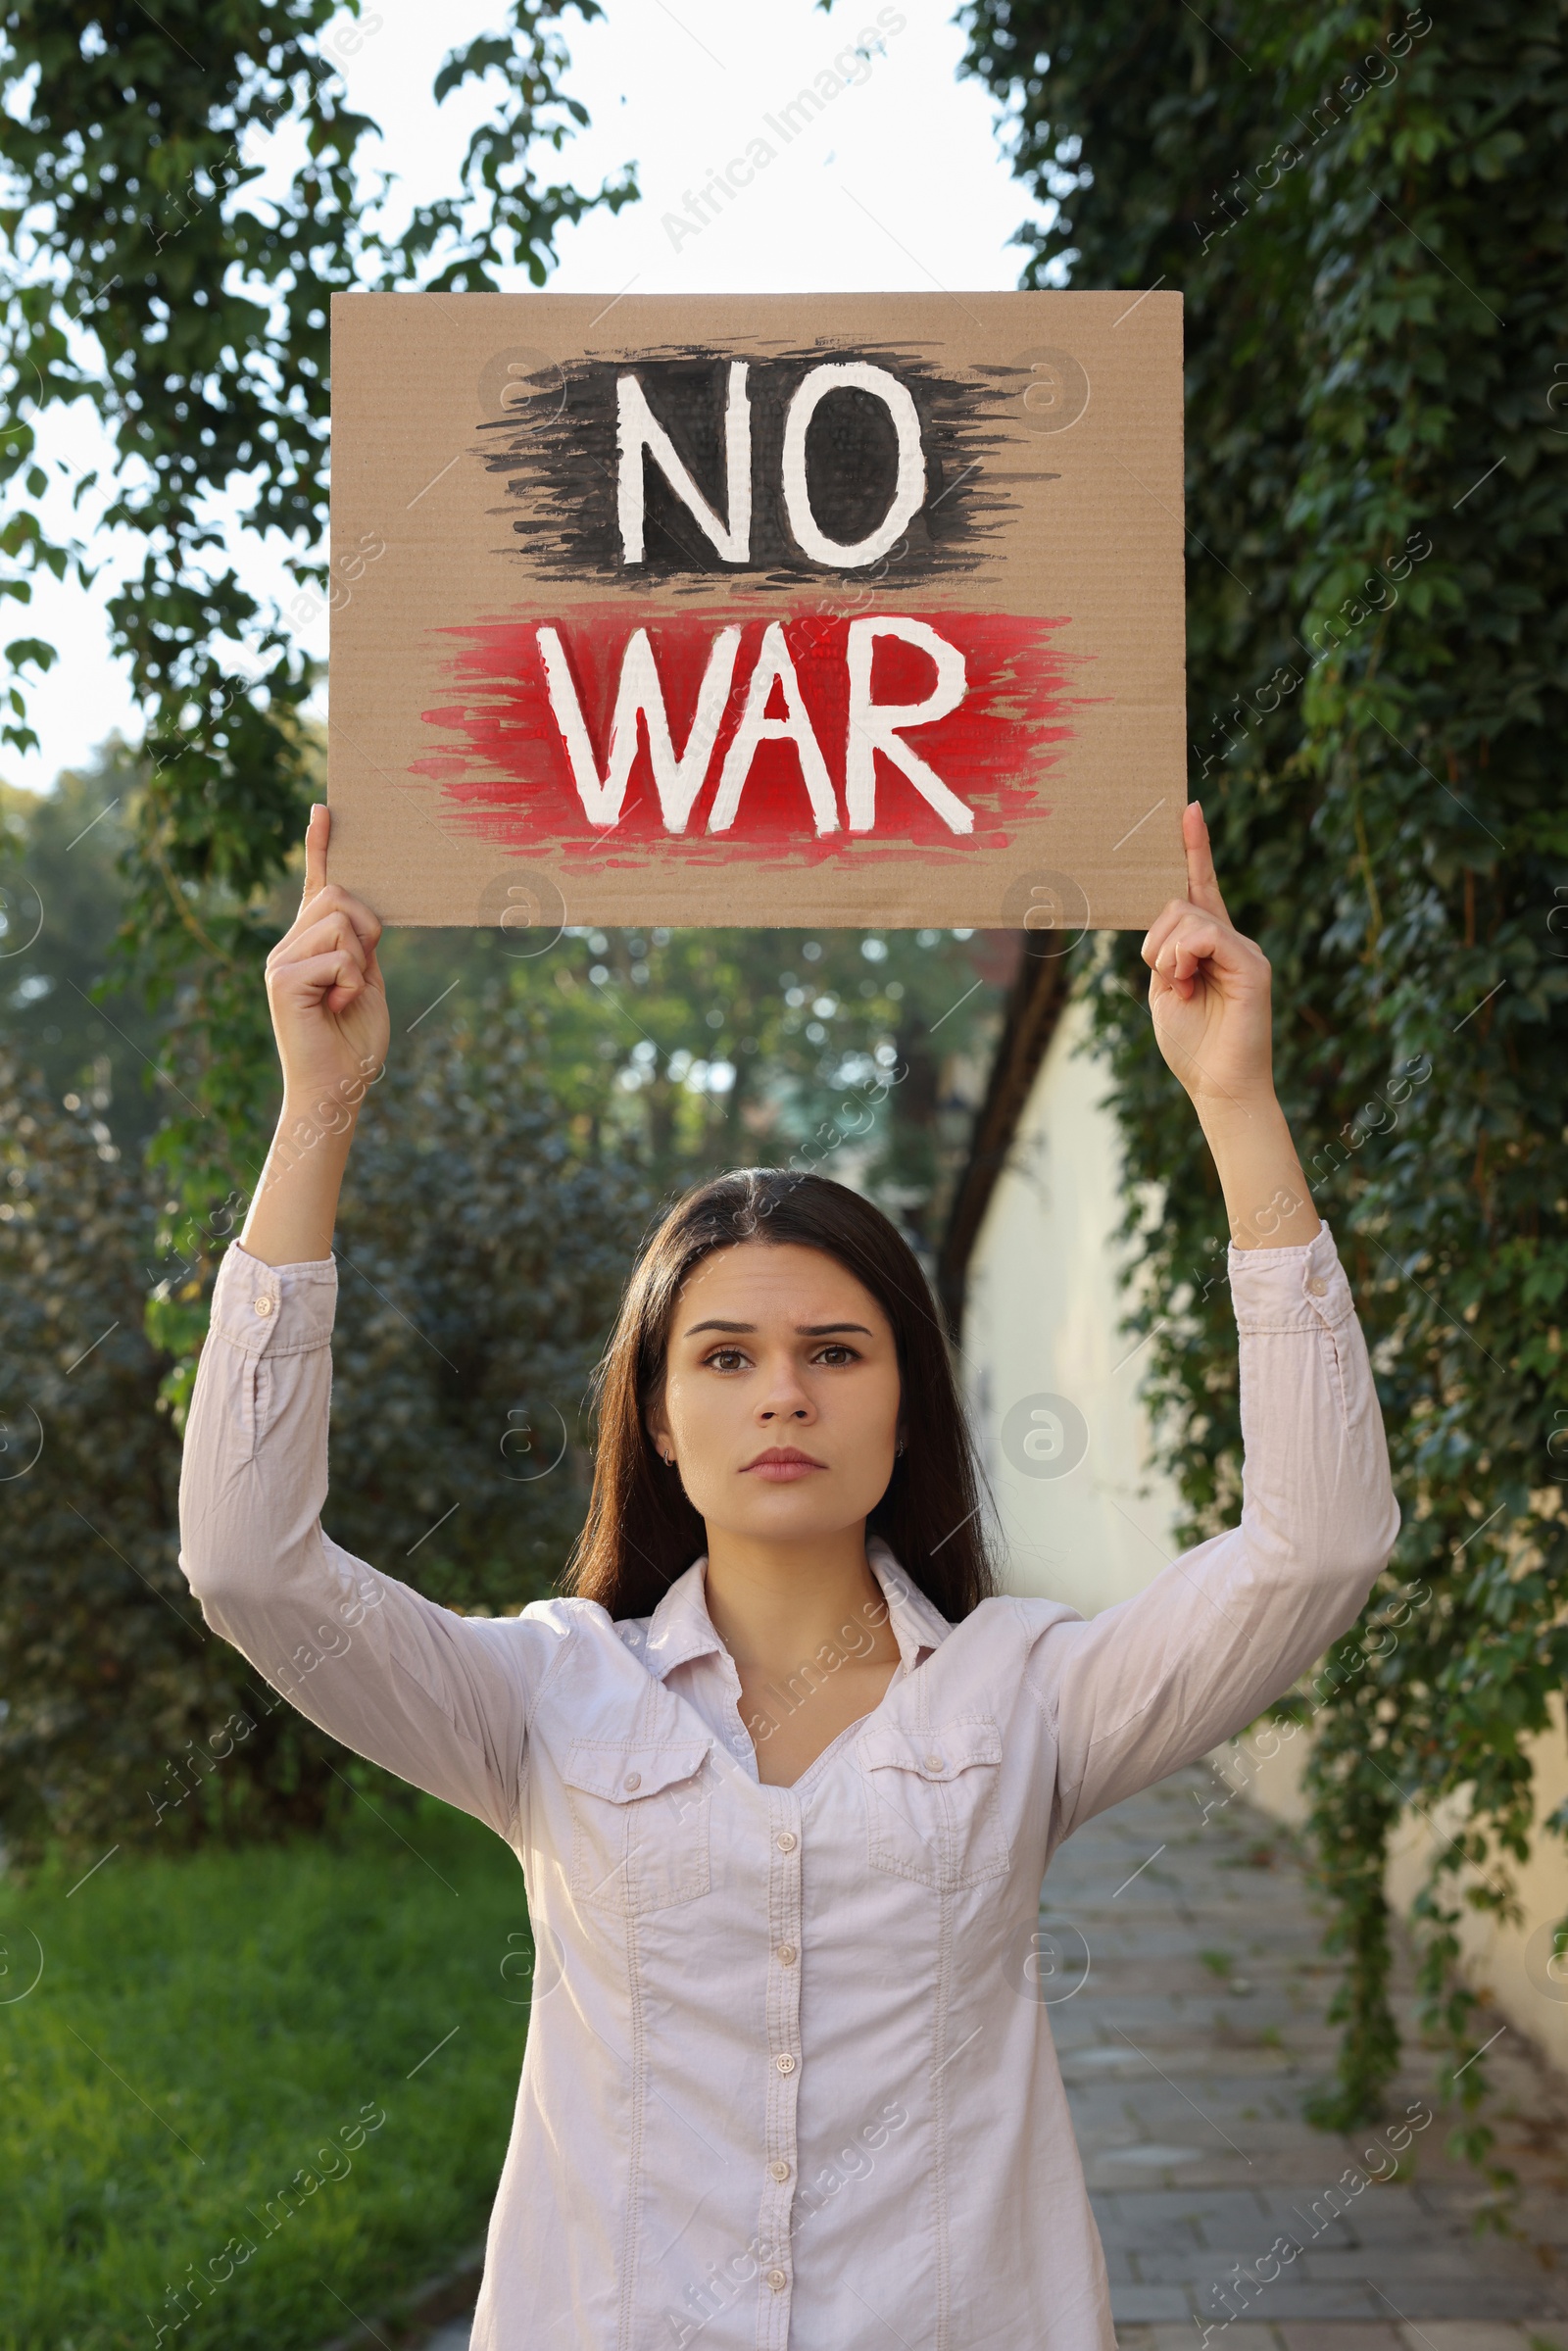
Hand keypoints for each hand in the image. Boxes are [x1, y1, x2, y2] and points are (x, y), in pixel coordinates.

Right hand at [264, 805, 389, 1117]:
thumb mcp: (367, 981)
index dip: (320, 846)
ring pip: (341, 921)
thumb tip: (361, 910)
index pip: (317, 885)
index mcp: (310, 943)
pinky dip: (351, 982)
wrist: (338, 1089)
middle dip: (368, 932)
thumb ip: (361, 944)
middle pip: (339, 896)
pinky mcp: (281, 978)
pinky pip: (338, 955)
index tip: (324, 808)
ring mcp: (280, 960)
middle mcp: (288, 946)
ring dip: (359, 962)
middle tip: (360, 976)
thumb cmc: (354, 1041)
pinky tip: (335, 1007)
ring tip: (344, 996)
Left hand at [1141, 803, 1274, 1120]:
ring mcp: (1245, 950)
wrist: (1221, 1089)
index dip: (1195, 848)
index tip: (1189, 809)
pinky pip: (1205, 933)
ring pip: (1186, 915)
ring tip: (1181, 987)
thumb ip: (1165, 954)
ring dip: (1165, 953)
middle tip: (1167, 980)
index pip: (1200, 887)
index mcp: (1208, 946)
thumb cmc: (1192, 1047)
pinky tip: (1188, 981)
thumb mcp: (1166, 992)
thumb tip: (1168, 929)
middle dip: (1155, 941)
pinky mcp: (1253, 963)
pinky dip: (1182, 956)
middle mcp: (1231, 940)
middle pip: (1177, 903)